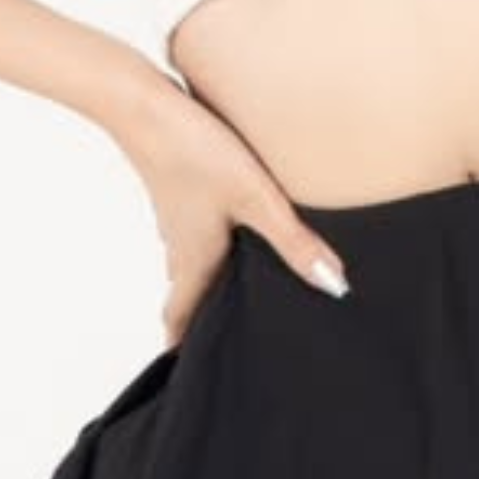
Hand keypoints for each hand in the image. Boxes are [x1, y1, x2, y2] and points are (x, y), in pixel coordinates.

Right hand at [108, 85, 352, 347]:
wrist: (144, 104)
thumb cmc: (196, 154)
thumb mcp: (255, 200)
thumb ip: (293, 242)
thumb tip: (333, 286)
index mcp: (194, 261)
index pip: (181, 319)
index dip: (185, 348)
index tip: (195, 374)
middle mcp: (180, 245)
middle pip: (188, 294)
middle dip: (204, 318)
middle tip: (230, 337)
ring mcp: (176, 216)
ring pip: (192, 262)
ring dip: (209, 281)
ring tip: (241, 289)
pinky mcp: (178, 189)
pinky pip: (194, 232)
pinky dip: (212, 247)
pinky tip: (237, 230)